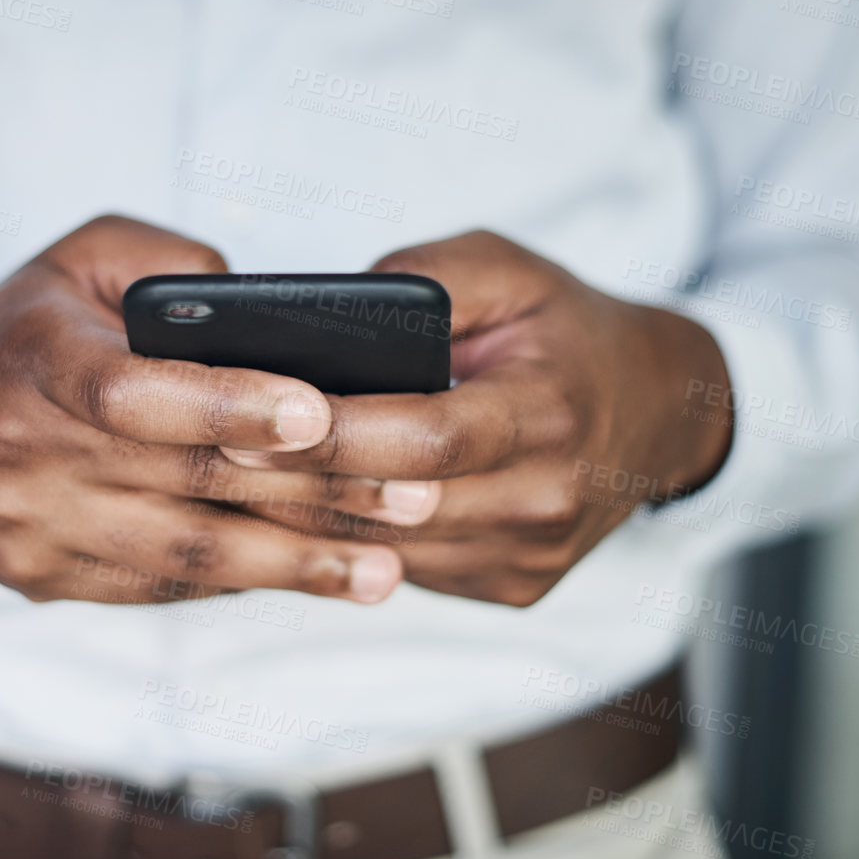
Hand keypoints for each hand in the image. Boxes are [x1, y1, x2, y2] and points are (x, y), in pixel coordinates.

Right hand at [0, 216, 428, 603]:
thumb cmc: (23, 326)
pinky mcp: (49, 580)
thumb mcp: (79, 257)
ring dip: (296, 564)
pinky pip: (165, 585)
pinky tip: (315, 575)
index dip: (228, 405)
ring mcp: (36, 529)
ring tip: (385, 570)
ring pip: (187, 554)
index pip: (135, 395)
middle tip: (414, 496)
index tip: (317, 411)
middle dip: (311, 493)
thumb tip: (268, 318)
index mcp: (35, 360)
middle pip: (187, 483)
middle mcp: (28, 455)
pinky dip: (246, 580)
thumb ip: (170, 268)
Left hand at [219, 231, 733, 607]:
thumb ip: (425, 278)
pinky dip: (345, 542)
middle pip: (393, 506)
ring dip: (300, 522)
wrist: (658, 414)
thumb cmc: (566, 330)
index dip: (334, 435)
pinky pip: (408, 571)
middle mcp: (546, 500)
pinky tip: (283, 512)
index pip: (427, 438)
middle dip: (290, 483)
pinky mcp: (513, 588)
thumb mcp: (511, 270)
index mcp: (550, 413)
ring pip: (388, 550)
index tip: (246, 418)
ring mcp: (529, 557)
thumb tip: (326, 311)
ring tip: (219, 484)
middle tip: (200, 455)